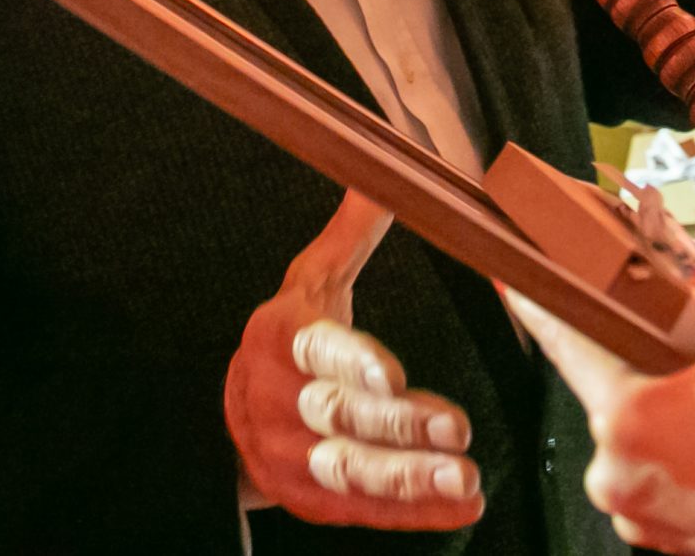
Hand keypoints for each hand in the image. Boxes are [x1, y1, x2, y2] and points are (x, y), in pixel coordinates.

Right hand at [224, 191, 482, 530]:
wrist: (229, 419)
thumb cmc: (287, 341)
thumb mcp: (308, 287)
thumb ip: (347, 242)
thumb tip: (380, 180)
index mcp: (280, 342)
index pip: (316, 352)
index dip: (354, 364)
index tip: (394, 376)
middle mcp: (280, 404)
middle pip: (339, 419)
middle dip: (400, 428)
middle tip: (457, 430)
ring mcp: (293, 460)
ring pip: (351, 473)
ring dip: (410, 479)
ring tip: (466, 477)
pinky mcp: (312, 503)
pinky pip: (365, 512)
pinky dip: (415, 514)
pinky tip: (462, 507)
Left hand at [505, 268, 694, 555]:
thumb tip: (693, 283)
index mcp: (631, 417)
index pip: (566, 337)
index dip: (537, 296)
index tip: (508, 270)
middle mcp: (617, 475)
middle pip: (612, 383)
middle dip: (648, 355)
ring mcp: (639, 515)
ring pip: (640, 428)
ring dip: (673, 404)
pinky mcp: (665, 538)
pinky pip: (660, 469)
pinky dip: (688, 446)